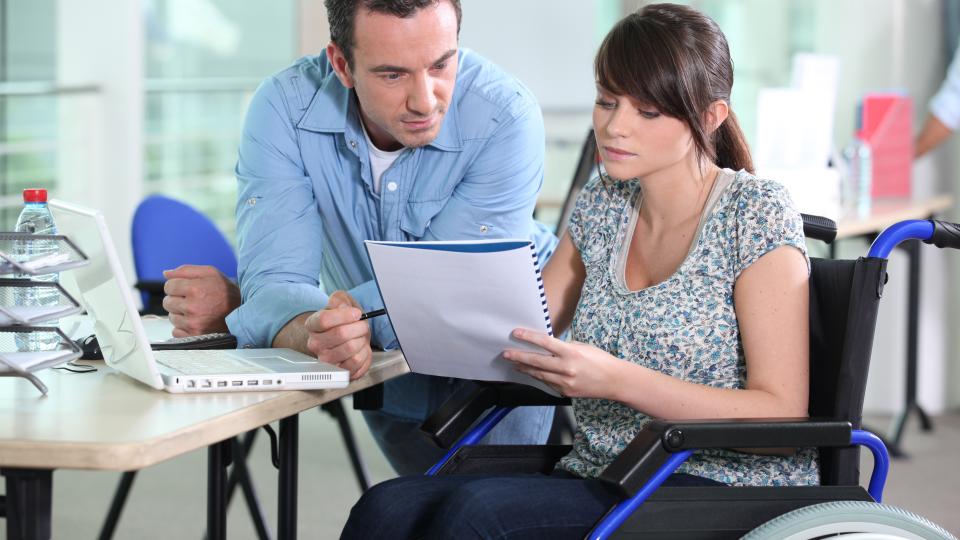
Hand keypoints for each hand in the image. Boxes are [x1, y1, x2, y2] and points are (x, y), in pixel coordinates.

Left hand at [162, 265, 240, 336]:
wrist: (242, 312)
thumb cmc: (225, 291)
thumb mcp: (210, 273)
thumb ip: (186, 270)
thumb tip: (166, 273)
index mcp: (195, 289)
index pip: (169, 286)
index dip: (177, 286)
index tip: (187, 289)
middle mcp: (192, 307)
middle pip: (167, 302)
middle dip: (177, 300)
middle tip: (193, 300)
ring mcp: (193, 324)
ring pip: (171, 317)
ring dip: (181, 314)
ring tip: (197, 311)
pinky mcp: (194, 336)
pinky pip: (176, 331)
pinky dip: (183, 327)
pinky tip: (196, 321)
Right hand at [304, 291, 372, 380]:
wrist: (345, 337)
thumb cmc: (343, 320)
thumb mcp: (340, 302)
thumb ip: (339, 299)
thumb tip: (343, 307)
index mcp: (312, 325)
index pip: (324, 320)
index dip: (345, 315)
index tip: (357, 313)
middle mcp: (315, 344)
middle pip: (341, 334)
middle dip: (359, 327)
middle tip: (362, 325)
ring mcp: (325, 360)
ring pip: (351, 348)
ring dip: (362, 340)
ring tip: (360, 337)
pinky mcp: (338, 371)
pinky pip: (357, 362)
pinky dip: (365, 353)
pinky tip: (361, 349)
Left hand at [503, 328, 619, 398]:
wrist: (614, 381)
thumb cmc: (600, 360)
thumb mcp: (582, 347)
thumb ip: (564, 347)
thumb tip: (546, 345)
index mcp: (571, 352)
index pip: (544, 342)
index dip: (528, 337)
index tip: (515, 333)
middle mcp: (566, 368)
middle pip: (536, 361)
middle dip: (519, 357)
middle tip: (506, 353)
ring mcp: (565, 382)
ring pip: (539, 374)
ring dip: (525, 368)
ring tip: (514, 363)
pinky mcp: (565, 392)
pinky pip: (547, 383)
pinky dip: (538, 377)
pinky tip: (531, 372)